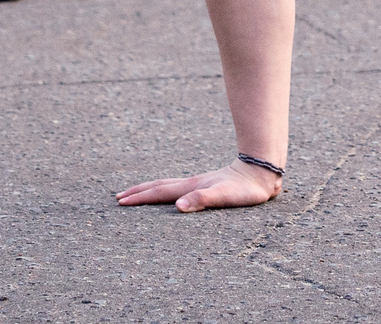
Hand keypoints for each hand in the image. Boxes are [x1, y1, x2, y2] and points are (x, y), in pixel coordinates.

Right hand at [115, 157, 283, 213]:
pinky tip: (169, 194)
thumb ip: (202, 200)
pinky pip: (178, 188)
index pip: (160, 193)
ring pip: (167, 185)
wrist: (261, 172)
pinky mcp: (206, 185)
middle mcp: (192, 183)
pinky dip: (165, 190)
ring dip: (149, 190)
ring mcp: (198, 183)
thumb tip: (178, 207)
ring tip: (136, 194)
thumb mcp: (225, 196)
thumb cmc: (245, 189)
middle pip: (159, 187)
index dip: (140, 197)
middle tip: (119, 198)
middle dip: (138, 192)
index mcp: (192, 187)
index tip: (121, 202)